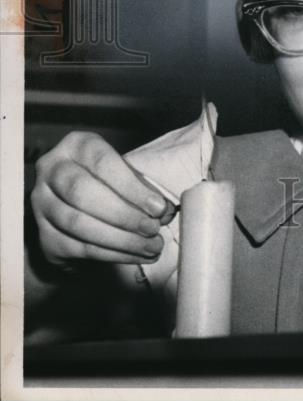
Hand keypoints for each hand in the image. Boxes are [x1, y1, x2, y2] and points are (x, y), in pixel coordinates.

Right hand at [30, 131, 175, 268]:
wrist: (74, 208)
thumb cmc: (107, 182)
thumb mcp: (123, 173)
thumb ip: (141, 186)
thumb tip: (163, 211)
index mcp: (76, 145)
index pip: (102, 162)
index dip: (131, 186)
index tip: (157, 207)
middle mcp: (51, 170)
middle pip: (82, 193)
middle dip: (123, 214)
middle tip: (152, 229)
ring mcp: (42, 204)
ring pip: (78, 224)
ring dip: (120, 239)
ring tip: (150, 246)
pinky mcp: (44, 235)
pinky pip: (78, 248)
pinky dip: (112, 254)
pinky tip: (135, 255)